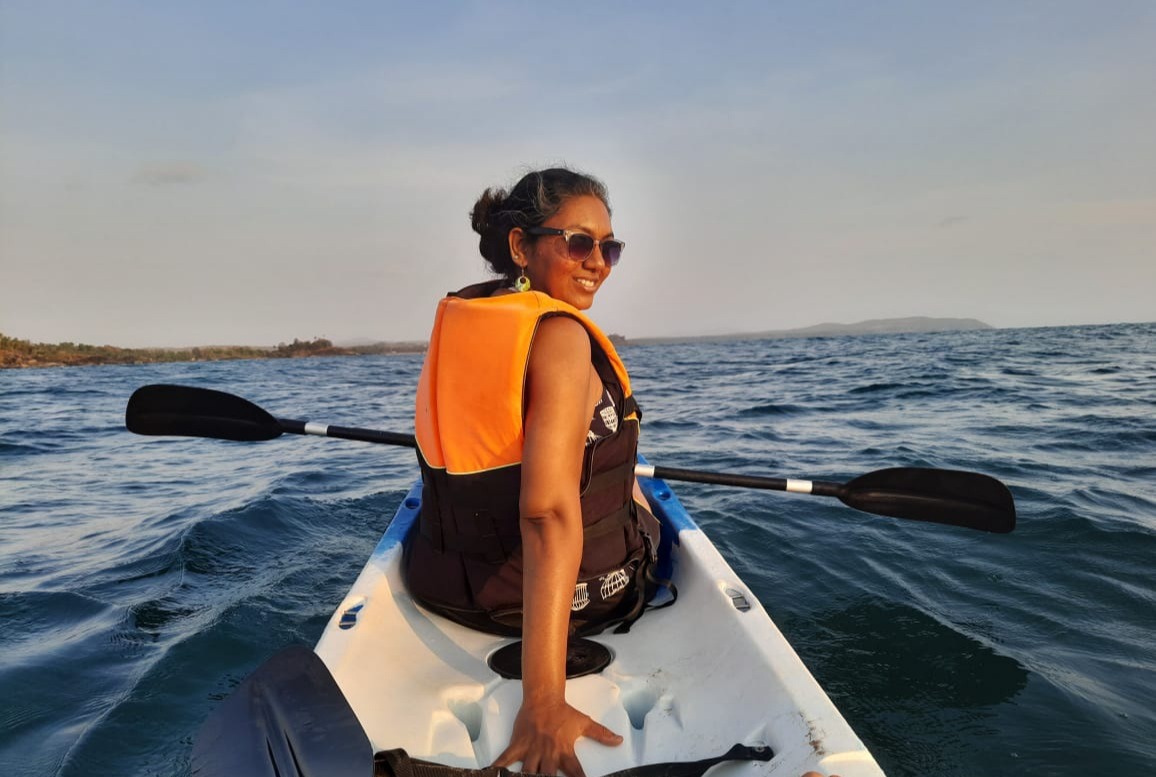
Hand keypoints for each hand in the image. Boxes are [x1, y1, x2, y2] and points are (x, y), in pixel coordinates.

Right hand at [493, 699, 621, 776]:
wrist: (543, 697)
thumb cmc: (563, 712)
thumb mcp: (584, 723)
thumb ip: (601, 734)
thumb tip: (619, 740)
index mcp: (565, 751)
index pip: (575, 772)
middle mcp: (548, 753)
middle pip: (548, 776)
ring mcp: (531, 749)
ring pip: (528, 771)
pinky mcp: (518, 744)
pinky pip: (506, 759)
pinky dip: (499, 767)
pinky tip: (494, 772)